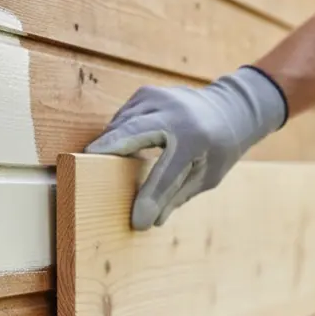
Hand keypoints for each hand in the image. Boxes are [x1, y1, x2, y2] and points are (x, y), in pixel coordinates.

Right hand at [84, 66, 287, 229]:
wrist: (231, 109)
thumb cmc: (220, 149)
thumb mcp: (207, 177)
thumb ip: (177, 196)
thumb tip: (150, 221)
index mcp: (194, 137)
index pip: (166, 172)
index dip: (149, 199)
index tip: (136, 221)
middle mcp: (174, 112)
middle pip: (131, 133)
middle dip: (108, 151)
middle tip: (83, 169)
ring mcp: (158, 98)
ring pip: (122, 123)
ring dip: (110, 145)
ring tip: (99, 166)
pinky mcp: (146, 94)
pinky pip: (123, 117)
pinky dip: (117, 134)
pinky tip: (117, 149)